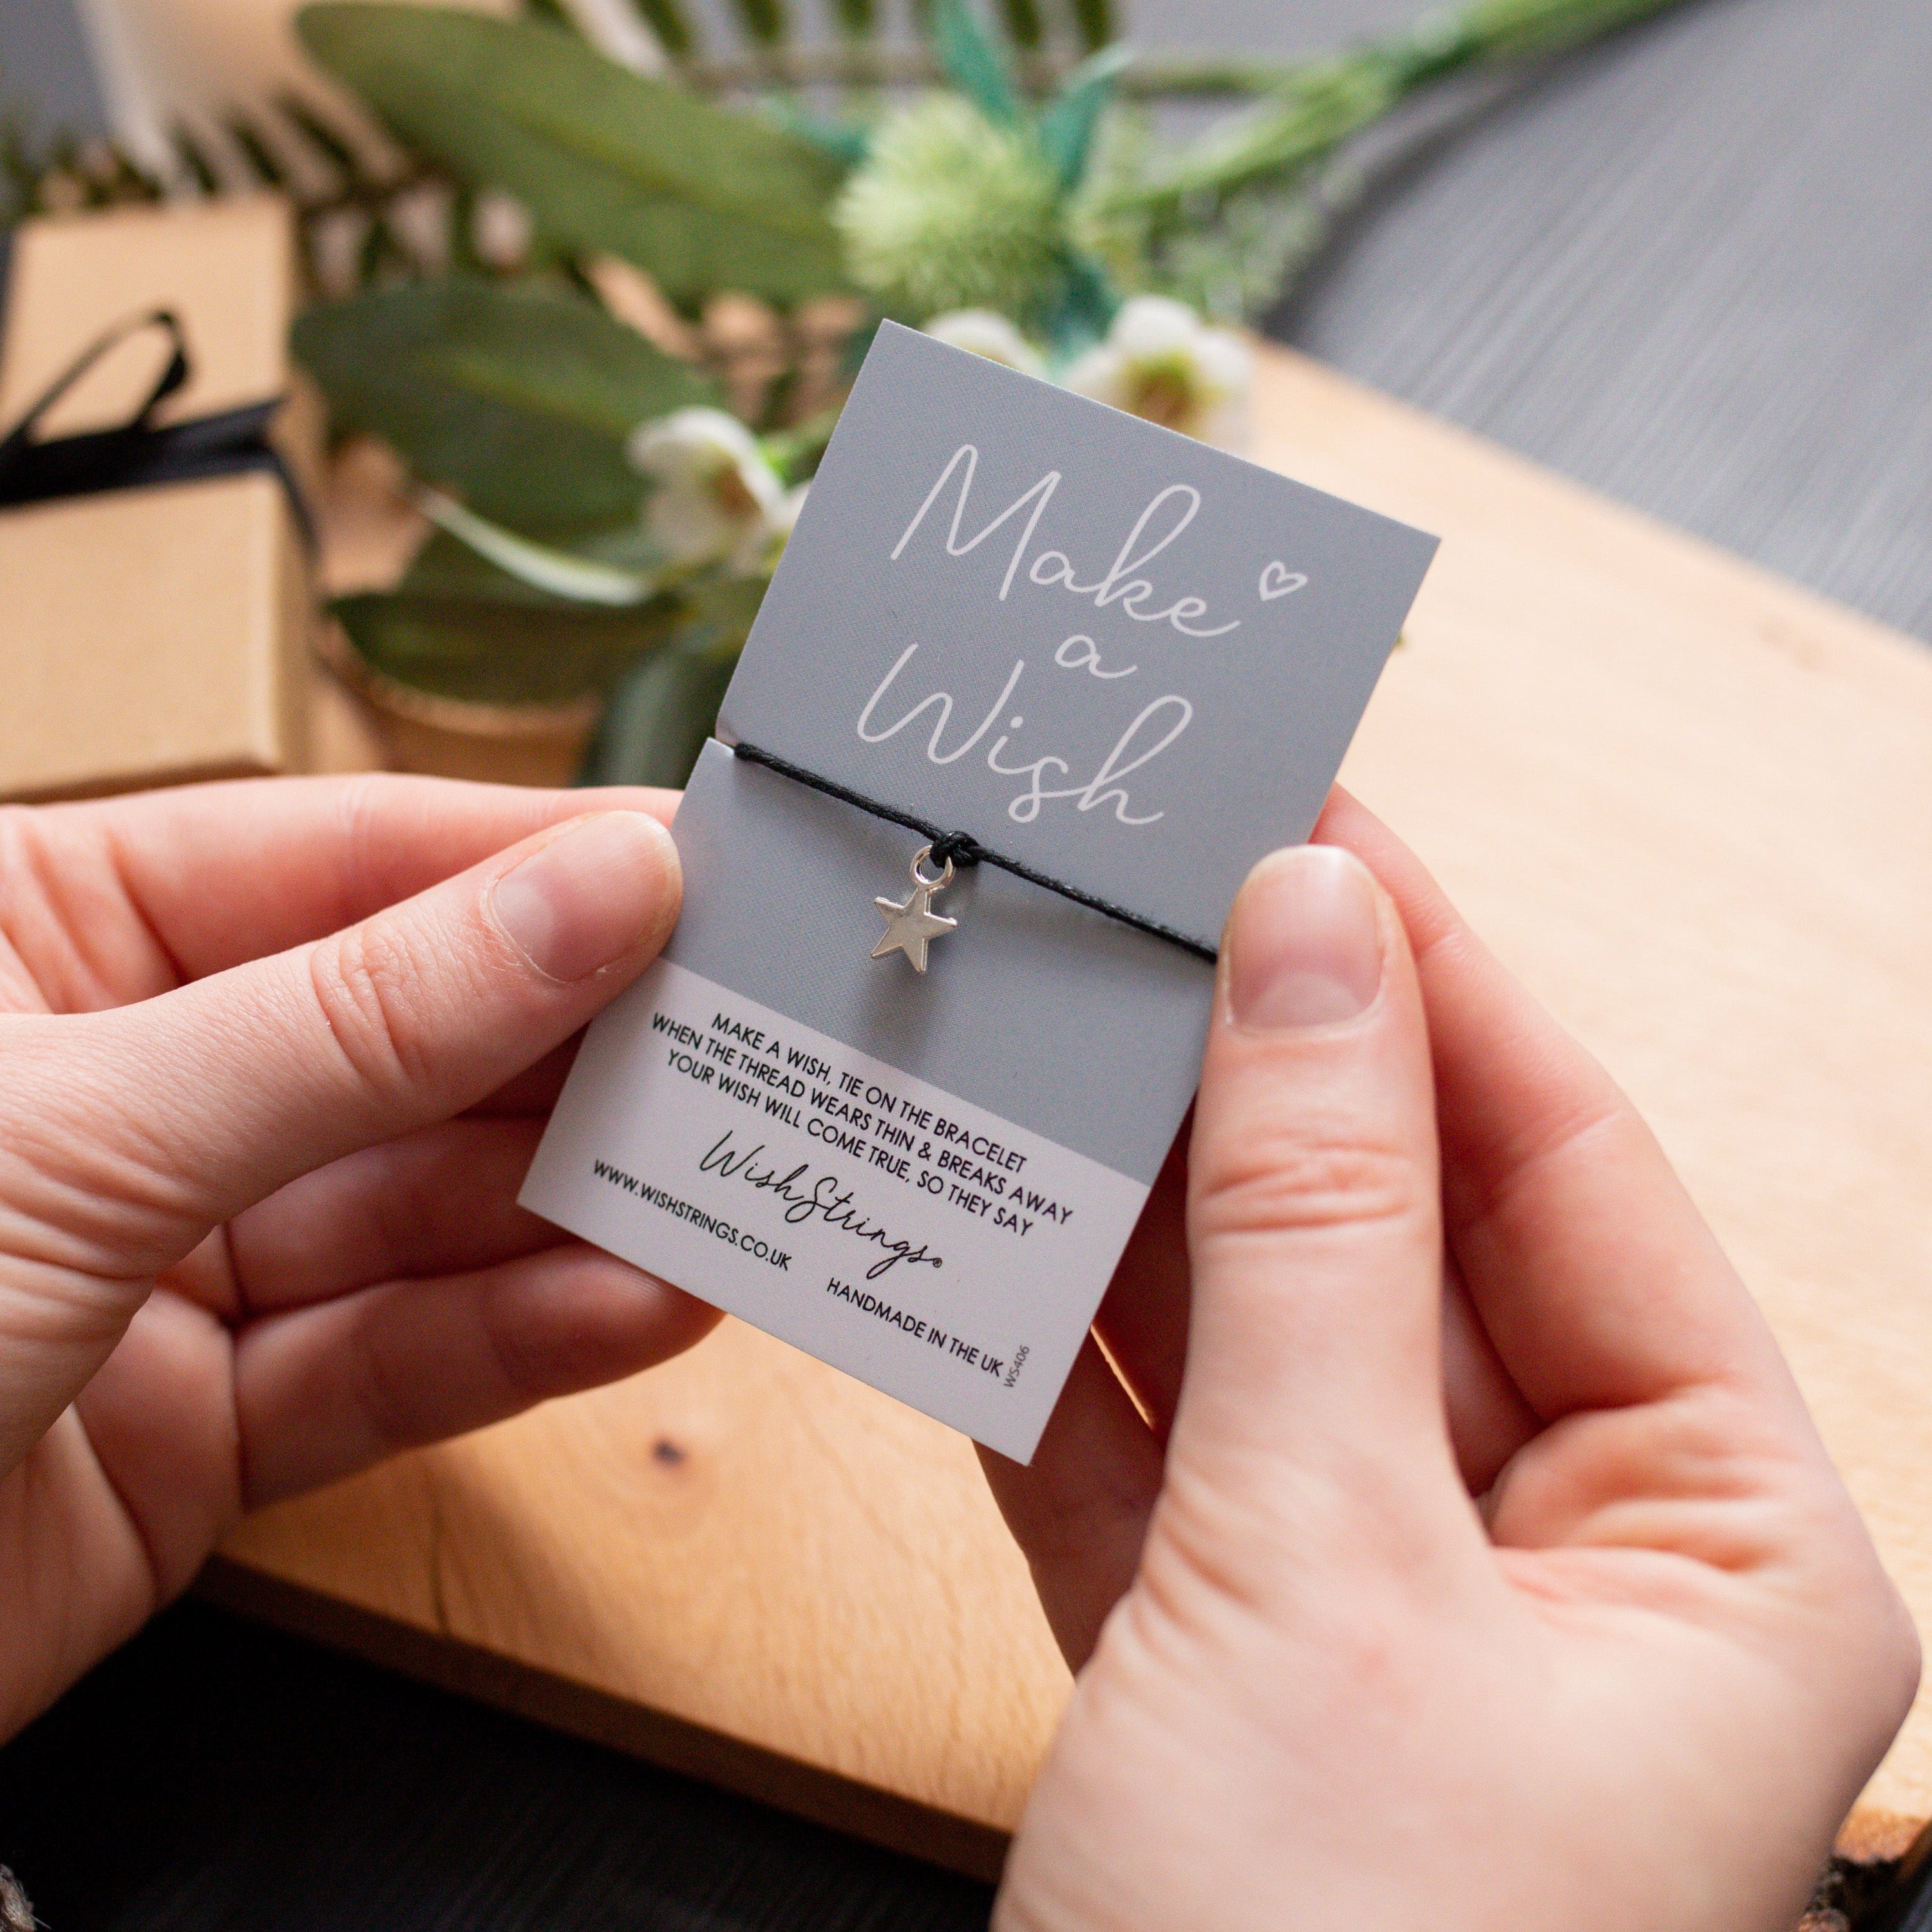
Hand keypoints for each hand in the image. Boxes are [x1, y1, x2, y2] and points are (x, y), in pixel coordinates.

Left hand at [0, 775, 717, 1739]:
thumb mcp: (86, 1130)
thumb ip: (364, 1020)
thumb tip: (593, 888)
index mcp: (37, 937)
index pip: (334, 862)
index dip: (524, 860)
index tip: (695, 864)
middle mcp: (117, 1083)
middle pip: (404, 1039)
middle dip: (574, 1047)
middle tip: (748, 1035)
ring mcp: (164, 1257)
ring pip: (417, 1208)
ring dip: (574, 1205)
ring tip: (726, 1179)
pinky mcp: (202, 1423)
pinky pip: (389, 1358)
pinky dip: (518, 1336)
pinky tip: (639, 1302)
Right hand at [985, 790, 1917, 1931]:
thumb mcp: (1331, 1556)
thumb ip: (1309, 1227)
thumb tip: (1312, 934)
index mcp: (1711, 1528)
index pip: (1559, 1165)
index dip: (1429, 980)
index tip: (1308, 828)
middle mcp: (1562, 1552)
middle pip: (1393, 1236)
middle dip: (1257, 1079)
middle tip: (1134, 908)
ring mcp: (1374, 1603)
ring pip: (1251, 1334)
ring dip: (1138, 1198)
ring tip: (1037, 1031)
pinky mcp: (1218, 1660)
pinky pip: (1143, 1450)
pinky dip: (1055, 1345)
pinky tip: (978, 1228)